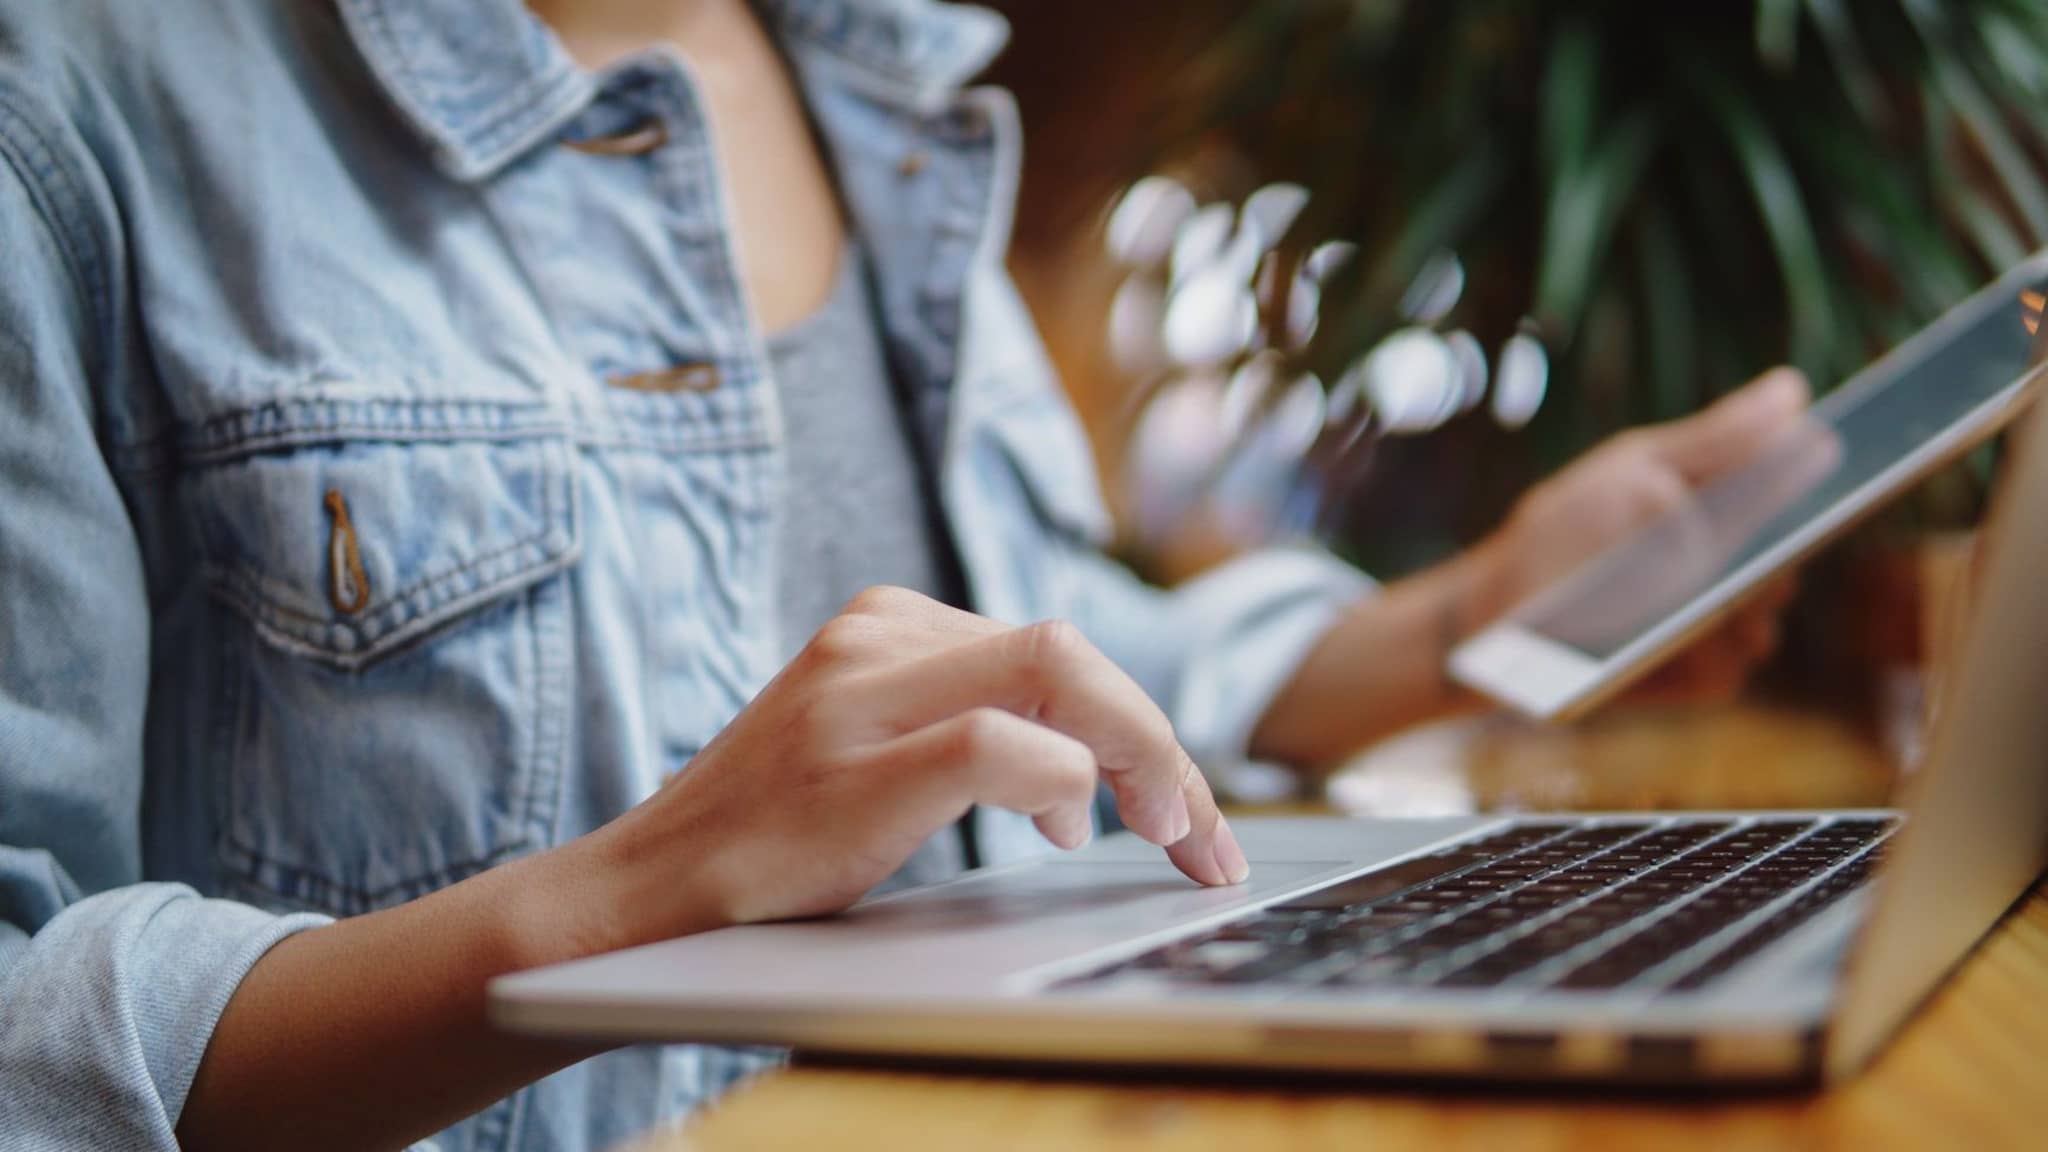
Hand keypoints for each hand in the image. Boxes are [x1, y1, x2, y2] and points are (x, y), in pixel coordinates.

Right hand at [586, 587, 1248, 943]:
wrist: (643, 895)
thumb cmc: (774, 842)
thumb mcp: (877, 750)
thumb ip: (967, 723)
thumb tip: (1096, 758)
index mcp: (890, 621)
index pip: (1059, 649)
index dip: (1143, 728)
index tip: (1187, 813)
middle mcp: (876, 633)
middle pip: (1072, 649)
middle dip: (1161, 744)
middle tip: (1198, 836)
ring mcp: (857, 690)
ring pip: (1057, 671)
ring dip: (1139, 759)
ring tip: (1161, 835)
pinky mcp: (850, 762)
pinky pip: (1000, 742)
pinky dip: (1063, 782)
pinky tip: (1064, 833)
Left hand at [1465, 368, 1821, 704]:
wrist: (1493, 607)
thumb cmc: (1566, 528)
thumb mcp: (1637, 470)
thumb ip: (1717, 440)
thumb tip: (1797, 391)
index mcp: (1731, 516)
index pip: (1807, 501)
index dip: (1843, 485)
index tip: (1873, 462)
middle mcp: (1738, 576)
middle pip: (1788, 564)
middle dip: (1778, 550)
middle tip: (1773, 535)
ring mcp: (1717, 632)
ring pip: (1763, 622)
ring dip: (1735, 604)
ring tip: (1712, 588)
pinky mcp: (1689, 678)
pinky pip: (1725, 670)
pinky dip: (1703, 649)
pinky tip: (1678, 633)